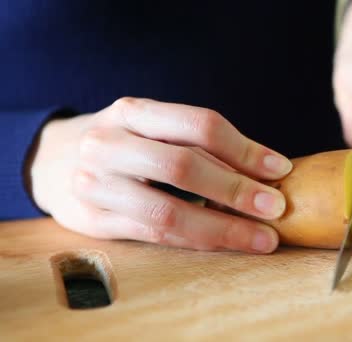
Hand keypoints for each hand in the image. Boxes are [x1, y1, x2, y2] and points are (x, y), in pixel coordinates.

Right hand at [28, 97, 292, 253]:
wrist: (50, 160)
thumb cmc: (121, 143)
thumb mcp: (151, 128)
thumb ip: (197, 144)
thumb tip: (264, 172)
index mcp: (132, 111)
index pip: (200, 124)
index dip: (245, 148)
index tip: (280, 169)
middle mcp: (109, 143)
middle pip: (184, 165)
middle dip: (237, 190)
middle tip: (276, 207)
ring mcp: (96, 184)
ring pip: (168, 211)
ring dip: (223, 227)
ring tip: (262, 237)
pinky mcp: (93, 221)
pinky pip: (155, 236)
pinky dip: (198, 240)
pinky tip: (226, 242)